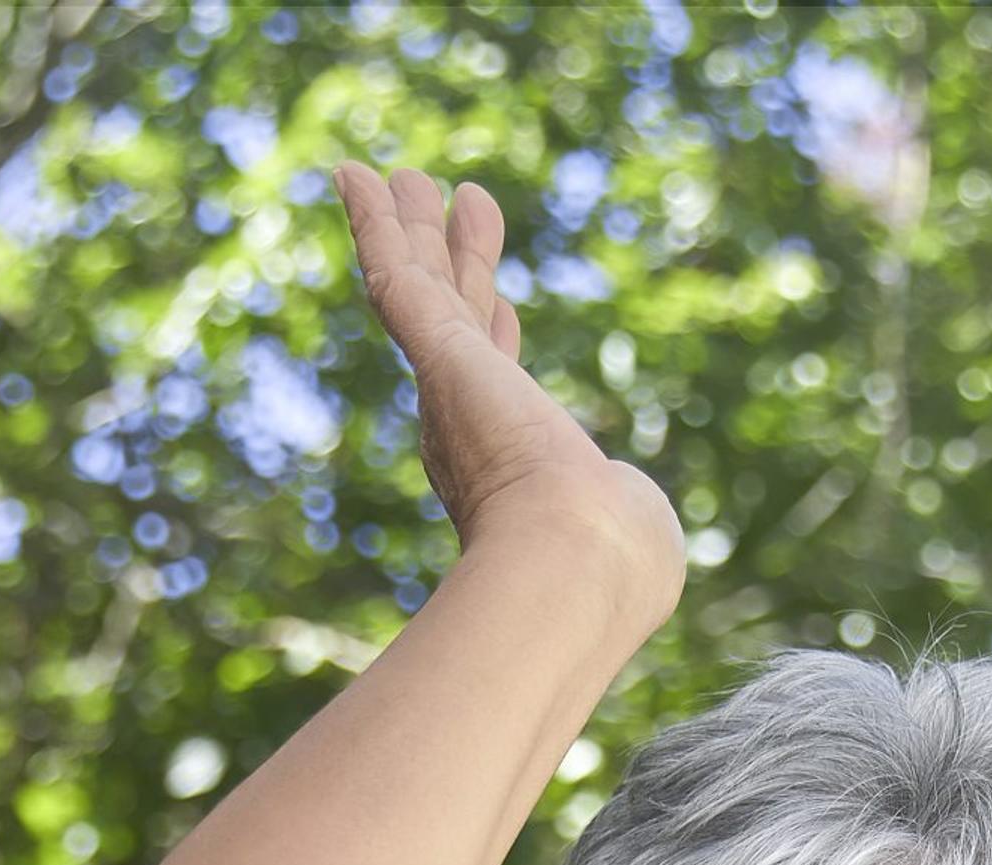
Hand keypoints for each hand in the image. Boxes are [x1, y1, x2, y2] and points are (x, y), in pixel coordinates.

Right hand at [331, 162, 682, 628]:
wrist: (576, 565)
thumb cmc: (616, 564)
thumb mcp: (630, 534)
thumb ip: (624, 518)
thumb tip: (633, 521)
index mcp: (515, 464)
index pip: (504, 381)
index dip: (502, 335)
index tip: (504, 304)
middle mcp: (466, 426)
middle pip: (460, 320)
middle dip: (454, 265)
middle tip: (443, 208)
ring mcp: (450, 388)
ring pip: (423, 288)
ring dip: (412, 228)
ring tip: (403, 175)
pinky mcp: (441, 354)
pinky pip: (398, 273)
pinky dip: (373, 221)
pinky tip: (358, 172)